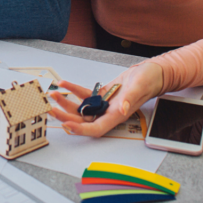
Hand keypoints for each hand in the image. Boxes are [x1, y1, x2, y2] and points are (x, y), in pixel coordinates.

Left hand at [48, 62, 163, 136]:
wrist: (151, 73)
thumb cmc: (149, 80)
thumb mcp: (140, 86)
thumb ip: (130, 98)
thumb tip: (122, 109)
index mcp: (117, 115)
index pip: (96, 128)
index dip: (81, 130)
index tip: (67, 125)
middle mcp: (109, 113)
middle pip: (84, 121)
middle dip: (66, 117)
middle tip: (51, 110)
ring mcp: (104, 105)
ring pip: (81, 109)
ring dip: (66, 104)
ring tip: (54, 95)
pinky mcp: (102, 96)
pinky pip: (85, 96)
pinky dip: (73, 91)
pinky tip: (64, 85)